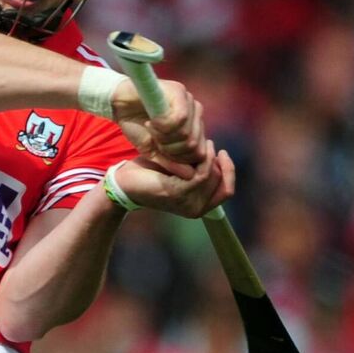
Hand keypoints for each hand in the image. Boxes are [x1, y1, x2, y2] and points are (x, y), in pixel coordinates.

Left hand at [109, 141, 234, 217]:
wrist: (124, 183)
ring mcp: (187, 204)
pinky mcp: (178, 194)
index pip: (227, 191)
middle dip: (215, 159)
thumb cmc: (151, 174)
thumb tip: (218, 154)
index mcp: (199, 208)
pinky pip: (201, 173)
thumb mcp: (182, 172)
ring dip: (207, 156)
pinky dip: (200, 158)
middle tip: (205, 143)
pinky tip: (192, 148)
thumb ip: (199, 169)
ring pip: (211, 175)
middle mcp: (196, 209)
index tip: (222, 152)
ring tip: (198, 143)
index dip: (229, 171)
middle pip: (220, 180)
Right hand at [110, 78, 205, 173]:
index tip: (159, 150)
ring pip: (187, 134)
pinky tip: (152, 121)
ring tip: (151, 128)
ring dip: (164, 137)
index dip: (178, 159)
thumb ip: (171, 162)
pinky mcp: (179, 92)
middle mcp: (195, 113)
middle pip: (194, 145)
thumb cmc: (136, 126)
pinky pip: (180, 120)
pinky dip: (162, 126)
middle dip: (171, 150)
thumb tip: (190, 175)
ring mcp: (189, 101)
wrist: (119, 104)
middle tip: (154, 139)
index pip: (199, 153)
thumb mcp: (153, 150)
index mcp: (193, 128)